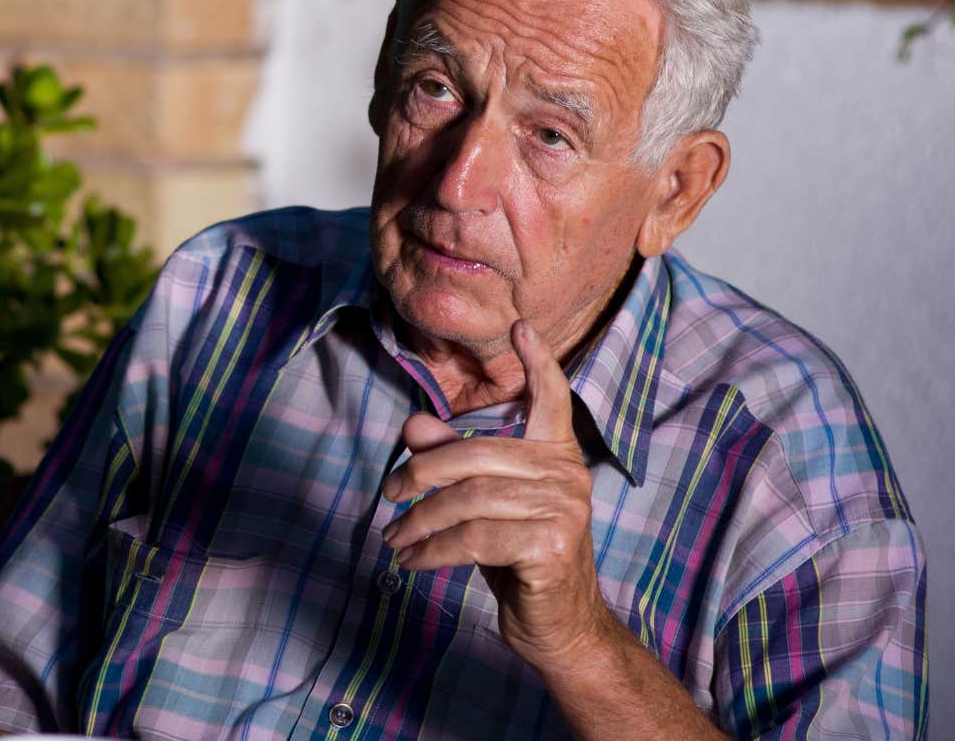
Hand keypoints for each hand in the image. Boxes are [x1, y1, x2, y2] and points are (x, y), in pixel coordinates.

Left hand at [380, 320, 613, 669]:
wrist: (559, 630)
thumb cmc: (519, 561)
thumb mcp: (482, 506)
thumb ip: (454, 462)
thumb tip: (412, 424)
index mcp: (555, 457)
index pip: (553, 400)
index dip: (538, 363)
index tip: (519, 325)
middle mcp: (567, 476)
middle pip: (476, 454)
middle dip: (421, 473)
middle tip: (387, 493)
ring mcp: (564, 510)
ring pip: (469, 499)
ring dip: (419, 520)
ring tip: (392, 537)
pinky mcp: (550, 546)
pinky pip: (473, 538)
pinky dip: (433, 550)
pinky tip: (413, 562)